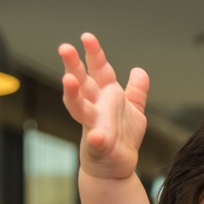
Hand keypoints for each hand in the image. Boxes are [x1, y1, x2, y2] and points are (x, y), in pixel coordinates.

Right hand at [59, 33, 149, 180]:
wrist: (115, 167)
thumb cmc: (122, 138)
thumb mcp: (134, 110)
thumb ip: (136, 91)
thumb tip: (139, 70)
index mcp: (106, 96)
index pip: (99, 70)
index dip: (94, 54)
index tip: (87, 37)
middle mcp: (96, 107)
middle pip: (82, 83)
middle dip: (73, 66)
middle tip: (64, 48)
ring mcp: (94, 125)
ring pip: (80, 107)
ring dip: (73, 94)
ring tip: (68, 81)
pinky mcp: (99, 146)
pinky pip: (96, 142)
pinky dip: (96, 139)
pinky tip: (97, 136)